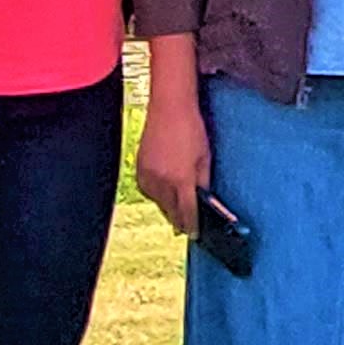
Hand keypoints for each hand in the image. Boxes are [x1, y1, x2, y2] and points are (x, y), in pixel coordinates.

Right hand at [134, 90, 209, 236]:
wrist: (168, 108)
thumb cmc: (192, 130)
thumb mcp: (205, 158)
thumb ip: (203, 182)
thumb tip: (204, 201)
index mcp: (181, 179)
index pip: (187, 211)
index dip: (192, 226)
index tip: (195, 236)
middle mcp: (161, 181)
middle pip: (170, 210)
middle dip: (179, 220)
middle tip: (186, 228)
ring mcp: (147, 175)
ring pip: (158, 202)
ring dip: (168, 209)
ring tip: (177, 214)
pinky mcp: (139, 168)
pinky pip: (148, 191)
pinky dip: (157, 196)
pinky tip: (164, 195)